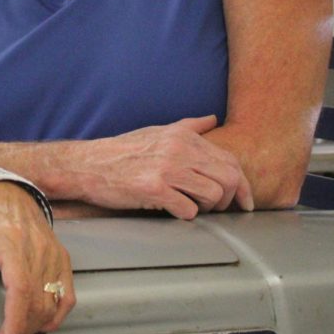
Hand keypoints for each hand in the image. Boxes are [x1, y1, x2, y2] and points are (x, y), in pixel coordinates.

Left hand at [0, 182, 73, 333]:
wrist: (8, 191)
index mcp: (12, 243)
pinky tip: (44, 323)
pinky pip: (67, 293)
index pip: (20, 290)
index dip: (15, 320)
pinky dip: (58, 312)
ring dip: (37, 322)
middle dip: (22, 327)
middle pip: (38, 301)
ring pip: (53, 301)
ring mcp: (53, 254)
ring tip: (19, 330)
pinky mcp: (61, 257)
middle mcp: (38, 250)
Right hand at [68, 115, 253, 218]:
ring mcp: (167, 168)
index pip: (230, 161)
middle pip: (228, 179)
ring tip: (193, 206)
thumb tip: (212, 118)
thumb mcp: (157, 131)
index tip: (245, 201)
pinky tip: (173, 209)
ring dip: (207, 208)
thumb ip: (188, 126)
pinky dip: (186, 215)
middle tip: (218, 208)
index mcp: (183, 136)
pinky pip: (189, 210)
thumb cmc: (122, 151)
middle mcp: (178, 149)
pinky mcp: (154, 189)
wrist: (88, 165)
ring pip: (213, 196)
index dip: (244, 185)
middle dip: (229, 199)